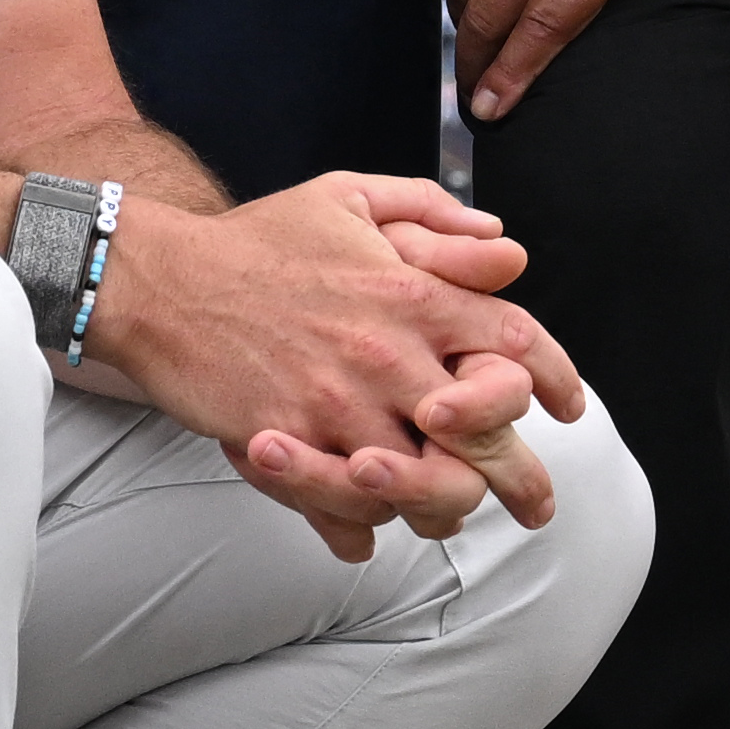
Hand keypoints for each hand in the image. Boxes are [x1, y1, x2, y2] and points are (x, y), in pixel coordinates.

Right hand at [87, 172, 587, 561]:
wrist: (160, 280)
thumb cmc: (256, 240)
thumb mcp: (348, 197)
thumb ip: (433, 217)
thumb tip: (505, 248)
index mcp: (409, 291)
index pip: (513, 340)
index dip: (552, 378)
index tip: (569, 408)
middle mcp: (386, 352)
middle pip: (485, 433)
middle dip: (521, 477)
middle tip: (538, 506)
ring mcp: (337, 404)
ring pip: (422, 483)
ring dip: (441, 507)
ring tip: (446, 517)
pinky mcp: (289, 443)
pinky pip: (346, 507)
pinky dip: (363, 526)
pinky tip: (370, 531)